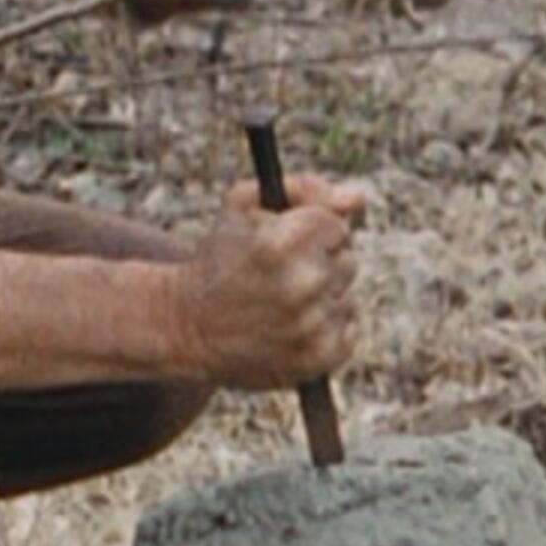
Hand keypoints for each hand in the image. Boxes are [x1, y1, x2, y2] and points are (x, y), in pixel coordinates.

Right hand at [165, 172, 368, 388]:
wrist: (187, 326)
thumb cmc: (219, 257)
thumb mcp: (244, 203)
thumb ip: (304, 188)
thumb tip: (358, 199)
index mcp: (281, 244)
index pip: (336, 226)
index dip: (311, 231)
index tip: (286, 244)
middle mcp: (301, 285)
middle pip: (347, 260)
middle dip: (318, 263)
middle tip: (279, 276)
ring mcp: (312, 326)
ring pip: (346, 296)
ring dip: (321, 297)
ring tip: (280, 304)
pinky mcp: (319, 357)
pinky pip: (348, 330)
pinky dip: (327, 329)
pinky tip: (292, 327)